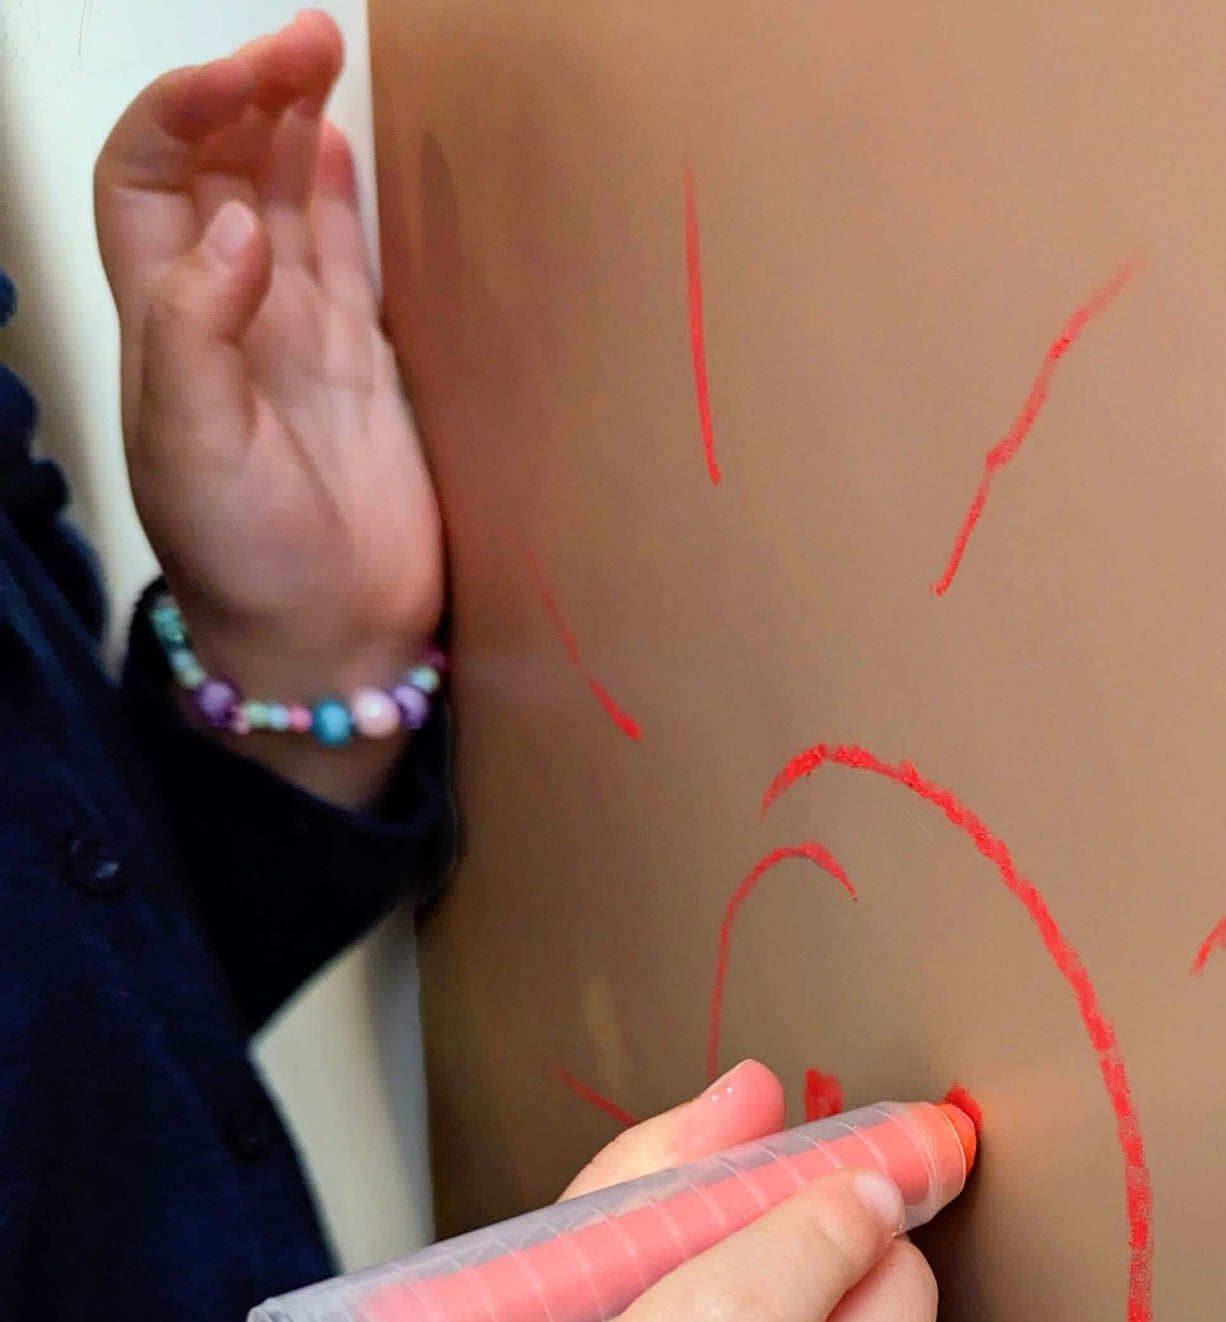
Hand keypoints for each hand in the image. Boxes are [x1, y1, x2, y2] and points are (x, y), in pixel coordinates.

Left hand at [95, 13, 441, 805]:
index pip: (150, 177)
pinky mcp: (362, 368)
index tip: (241, 79)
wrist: (328, 643)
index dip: (183, 112)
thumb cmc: (245, 561)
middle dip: (245, 92)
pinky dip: (339, 198)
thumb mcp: (192, 450)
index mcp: (165, 322)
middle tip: (306, 40)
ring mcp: (295, 337)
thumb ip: (199, 333)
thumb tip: (236, 227)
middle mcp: (226, 314)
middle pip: (216, 170)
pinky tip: (338, 142)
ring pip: (281, 201)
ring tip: (321, 55)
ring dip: (290, 123)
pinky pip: (345, 260)